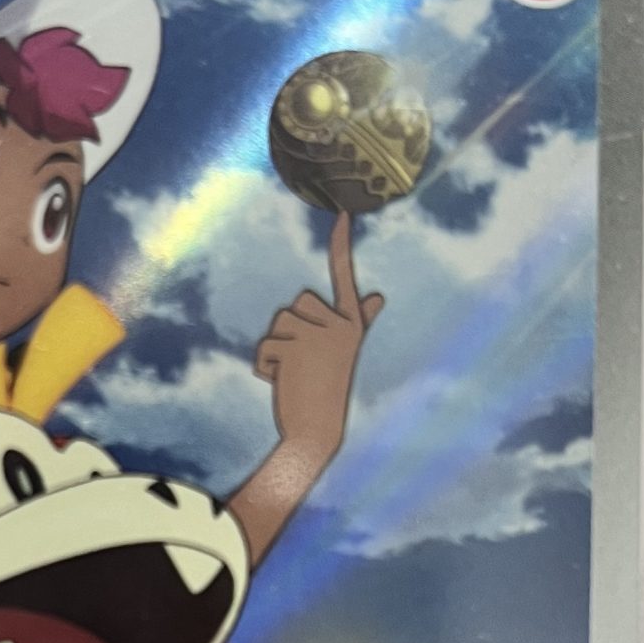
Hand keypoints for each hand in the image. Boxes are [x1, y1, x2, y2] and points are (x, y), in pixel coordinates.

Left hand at [253, 213, 382, 476]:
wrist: (317, 430)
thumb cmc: (328, 389)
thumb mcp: (345, 352)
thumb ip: (359, 320)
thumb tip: (378, 297)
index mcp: (352, 323)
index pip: (343, 276)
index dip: (341, 245)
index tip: (342, 212)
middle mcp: (339, 325)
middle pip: (297, 303)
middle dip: (291, 329)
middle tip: (306, 363)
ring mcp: (316, 336)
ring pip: (278, 322)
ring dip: (276, 348)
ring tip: (296, 374)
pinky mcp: (293, 348)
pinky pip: (265, 346)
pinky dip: (265, 365)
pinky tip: (284, 382)